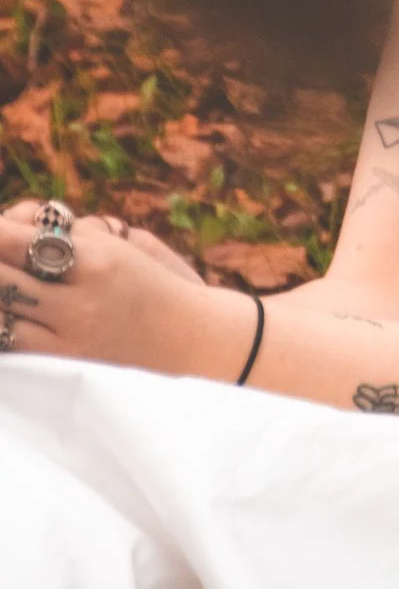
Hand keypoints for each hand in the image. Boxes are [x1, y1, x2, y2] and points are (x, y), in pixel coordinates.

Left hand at [0, 202, 248, 377]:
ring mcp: (70, 337)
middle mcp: (80, 300)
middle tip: (0, 258)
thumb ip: (71, 234)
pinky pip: (13, 345)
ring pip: (3, 314)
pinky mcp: (65, 366)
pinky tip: (9, 313)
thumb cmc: (148, 284)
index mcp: (98, 260)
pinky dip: (5, 324)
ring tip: (7, 284)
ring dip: (0, 293)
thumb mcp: (118, 247)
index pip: (24, 243)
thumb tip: (19, 223)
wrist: (189, 341)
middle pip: (4, 278)